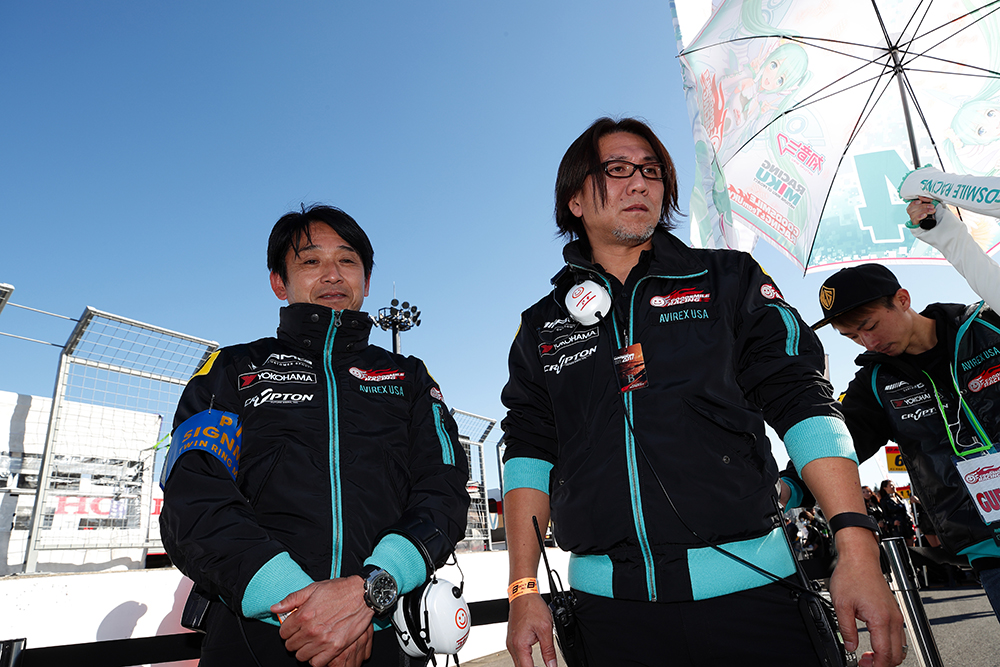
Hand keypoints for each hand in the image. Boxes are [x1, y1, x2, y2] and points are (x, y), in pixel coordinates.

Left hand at [272, 577, 374, 666]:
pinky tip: (319, 650)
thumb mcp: (313, 588)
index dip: (287, 630)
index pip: (283, 632)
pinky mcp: (335, 648)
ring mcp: (323, 640)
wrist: (362, 595)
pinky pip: (317, 663)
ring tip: (310, 642)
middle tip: (303, 634)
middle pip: (290, 646)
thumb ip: (292, 599)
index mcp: (303, 615)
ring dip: (304, 650)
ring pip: (301, 656)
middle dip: (294, 640)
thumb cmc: (338, 590)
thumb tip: (275, 608)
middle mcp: (311, 630)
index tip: (294, 628)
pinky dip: (316, 659)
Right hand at [506, 593, 557, 666]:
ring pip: (518, 663)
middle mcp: (512, 645)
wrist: (523, 593)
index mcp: (520, 645)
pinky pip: (517, 655)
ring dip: (528, 666)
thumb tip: (552, 665)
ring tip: (540, 664)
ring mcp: (511, 642)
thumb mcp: (546, 629)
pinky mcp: (512, 638)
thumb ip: (549, 650)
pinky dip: (525, 660)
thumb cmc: (532, 607)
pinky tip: (531, 660)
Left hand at [829, 531, 904, 666]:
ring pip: (900, 647)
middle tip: (864, 663)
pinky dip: (889, 645)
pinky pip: (898, 636)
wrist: (860, 559)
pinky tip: (874, 643)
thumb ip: (846, 630)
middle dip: (882, 664)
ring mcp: (896, 615)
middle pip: (897, 655)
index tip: (862, 666)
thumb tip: (850, 646)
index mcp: (881, 619)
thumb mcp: (841, 605)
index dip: (874, 666)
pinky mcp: (894, 612)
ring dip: (886, 656)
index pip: (885, 654)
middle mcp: (893, 619)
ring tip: (867, 656)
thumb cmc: (852, 575)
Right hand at [906, 197, 935, 225]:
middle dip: (922, 206)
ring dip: (923, 211)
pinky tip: (925, 215)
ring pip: (913, 214)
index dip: (914, 203)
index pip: (910, 205)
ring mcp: (913, 219)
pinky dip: (920, 216)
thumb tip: (920, 197)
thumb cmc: (933, 212)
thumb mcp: (931, 204)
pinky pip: (915, 220)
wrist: (938, 222)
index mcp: (915, 209)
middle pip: (911, 209)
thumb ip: (926, 200)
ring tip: (932, 211)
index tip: (921, 201)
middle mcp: (913, 214)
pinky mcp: (915, 224)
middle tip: (932, 206)